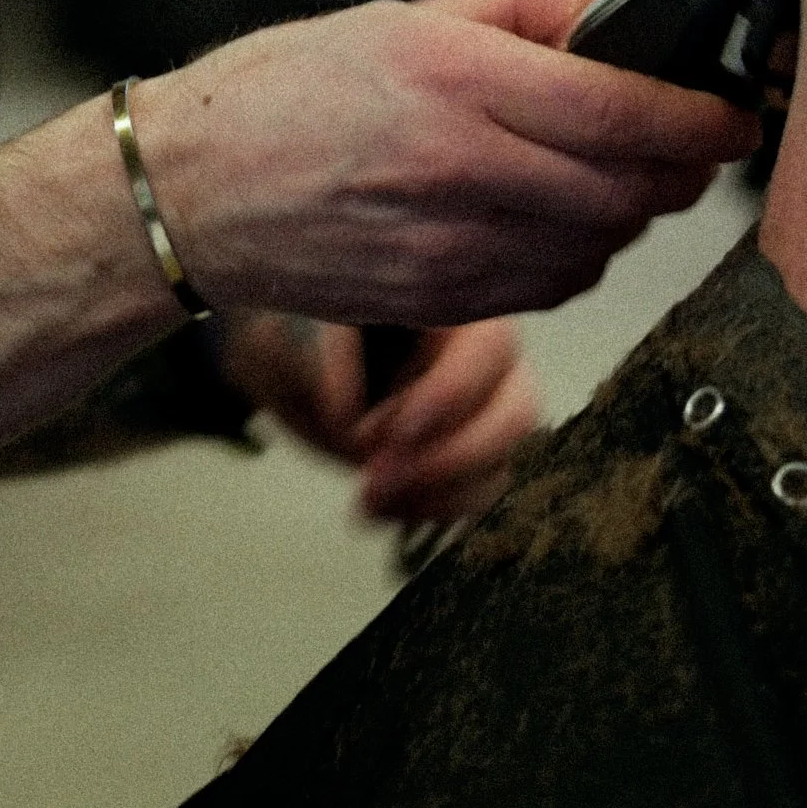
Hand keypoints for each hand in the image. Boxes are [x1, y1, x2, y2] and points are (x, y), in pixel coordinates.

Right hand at [128, 0, 755, 329]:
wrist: (189, 194)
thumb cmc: (283, 93)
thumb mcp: (400, 17)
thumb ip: (522, 7)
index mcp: (450, 80)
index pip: (619, 112)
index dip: (698, 120)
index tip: (734, 112)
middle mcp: (457, 167)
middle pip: (627, 188)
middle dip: (677, 166)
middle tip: (685, 137)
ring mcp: (450, 247)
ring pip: (601, 244)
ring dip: (629, 211)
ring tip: (609, 171)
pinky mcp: (442, 302)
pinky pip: (554, 286)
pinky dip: (579, 253)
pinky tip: (552, 216)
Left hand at [221, 312, 539, 526]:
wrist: (289, 361)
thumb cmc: (300, 323)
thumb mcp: (299, 326)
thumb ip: (331, 356)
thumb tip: (353, 419)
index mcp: (452, 299)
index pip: (490, 347)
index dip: (453, 395)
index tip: (395, 434)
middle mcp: (485, 351)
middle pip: (517, 412)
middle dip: (449, 457)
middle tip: (375, 479)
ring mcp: (485, 405)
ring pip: (505, 461)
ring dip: (439, 491)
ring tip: (367, 498)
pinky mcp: (470, 452)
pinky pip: (481, 492)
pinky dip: (432, 508)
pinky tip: (376, 507)